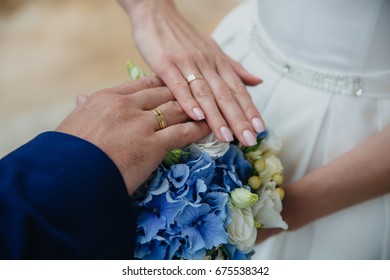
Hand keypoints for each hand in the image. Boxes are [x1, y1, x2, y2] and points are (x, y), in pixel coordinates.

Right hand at [56, 76, 209, 193]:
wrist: (66, 177)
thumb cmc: (66, 154)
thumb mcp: (73, 122)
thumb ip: (84, 108)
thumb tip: (82, 98)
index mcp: (107, 97)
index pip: (143, 84)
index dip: (163, 84)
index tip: (175, 85)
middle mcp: (127, 105)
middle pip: (165, 93)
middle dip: (184, 94)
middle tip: (200, 96)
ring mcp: (141, 124)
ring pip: (177, 109)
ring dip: (196, 109)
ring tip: (210, 110)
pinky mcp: (153, 145)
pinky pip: (183, 132)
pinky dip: (199, 129)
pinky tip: (209, 128)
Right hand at [119, 0, 264, 145]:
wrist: (156, 13)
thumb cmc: (184, 37)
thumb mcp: (213, 50)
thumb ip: (234, 68)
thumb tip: (257, 81)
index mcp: (218, 62)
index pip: (238, 90)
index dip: (250, 109)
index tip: (260, 128)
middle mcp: (207, 64)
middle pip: (226, 95)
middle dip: (239, 120)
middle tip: (249, 140)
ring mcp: (186, 64)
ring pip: (205, 94)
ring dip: (217, 117)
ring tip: (227, 137)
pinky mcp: (166, 65)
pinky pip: (179, 85)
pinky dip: (188, 101)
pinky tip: (197, 117)